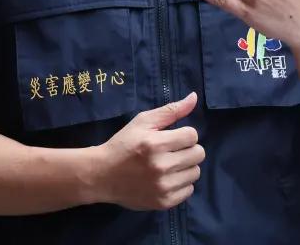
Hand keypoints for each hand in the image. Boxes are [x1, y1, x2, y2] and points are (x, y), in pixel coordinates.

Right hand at [93, 92, 204, 210]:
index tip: (171, 138)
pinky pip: (189, 190)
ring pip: (195, 172)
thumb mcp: (142, 122)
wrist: (101, 175)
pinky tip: (166, 179)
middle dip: (187, 149)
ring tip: (169, 165)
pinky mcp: (164, 202)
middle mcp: (161, 166)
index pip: (192, 135)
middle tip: (172, 151)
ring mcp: (163, 187)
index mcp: (155, 144)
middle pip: (198, 154)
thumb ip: (170, 111)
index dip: (183, 134)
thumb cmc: (123, 144)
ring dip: (185, 167)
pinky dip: (181, 184)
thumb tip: (194, 97)